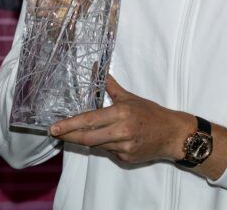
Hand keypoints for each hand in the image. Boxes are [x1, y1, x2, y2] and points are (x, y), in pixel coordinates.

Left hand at [49, 76, 193, 163]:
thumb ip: (110, 86)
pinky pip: (108, 152)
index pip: (89, 120)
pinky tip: (108, 139)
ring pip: (96, 146)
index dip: (69, 125)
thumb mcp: (130, 97)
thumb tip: (97, 68)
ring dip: (85, 140)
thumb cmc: (150, 113)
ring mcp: (124, 147)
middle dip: (69, 136)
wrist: (172, 134)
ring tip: (76, 134)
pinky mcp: (126, 158)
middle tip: (55, 134)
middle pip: (87, 138)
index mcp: (121, 113)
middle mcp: (121, 131)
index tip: (54, 127)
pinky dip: (104, 146)